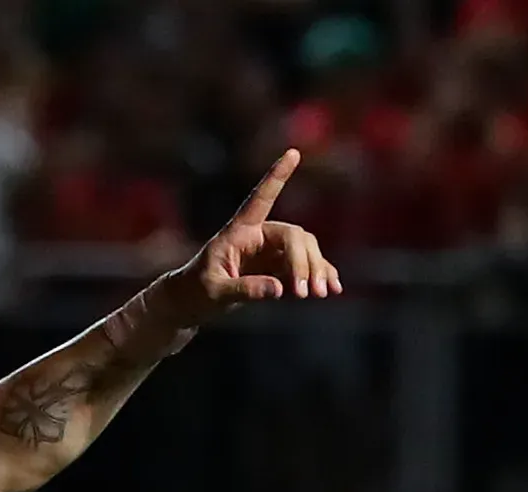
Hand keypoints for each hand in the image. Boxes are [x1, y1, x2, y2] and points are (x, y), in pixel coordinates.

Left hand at [180, 150, 340, 312]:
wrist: (193, 303)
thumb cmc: (196, 292)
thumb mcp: (214, 292)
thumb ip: (244, 289)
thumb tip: (280, 289)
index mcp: (239, 231)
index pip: (260, 198)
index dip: (276, 176)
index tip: (294, 152)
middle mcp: (259, 234)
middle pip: (294, 236)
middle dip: (304, 262)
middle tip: (306, 293)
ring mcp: (272, 250)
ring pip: (306, 250)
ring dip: (316, 270)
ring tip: (320, 295)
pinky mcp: (280, 267)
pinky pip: (308, 265)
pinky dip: (321, 275)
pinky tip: (334, 289)